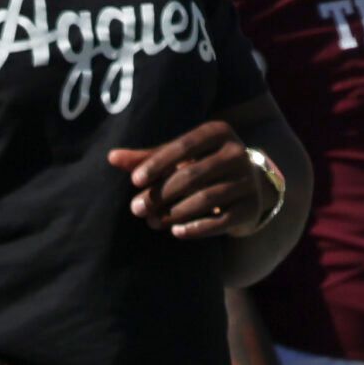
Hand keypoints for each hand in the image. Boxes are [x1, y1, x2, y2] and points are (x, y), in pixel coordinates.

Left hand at [108, 120, 270, 239]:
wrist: (249, 185)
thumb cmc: (203, 166)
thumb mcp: (179, 157)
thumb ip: (148, 157)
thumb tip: (111, 158)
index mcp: (219, 132)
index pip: (184, 145)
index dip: (158, 162)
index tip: (135, 181)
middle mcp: (238, 153)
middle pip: (193, 174)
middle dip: (161, 193)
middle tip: (137, 208)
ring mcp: (247, 181)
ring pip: (206, 199)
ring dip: (174, 213)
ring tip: (153, 222)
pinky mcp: (252, 207)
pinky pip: (221, 221)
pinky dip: (196, 228)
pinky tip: (176, 231)